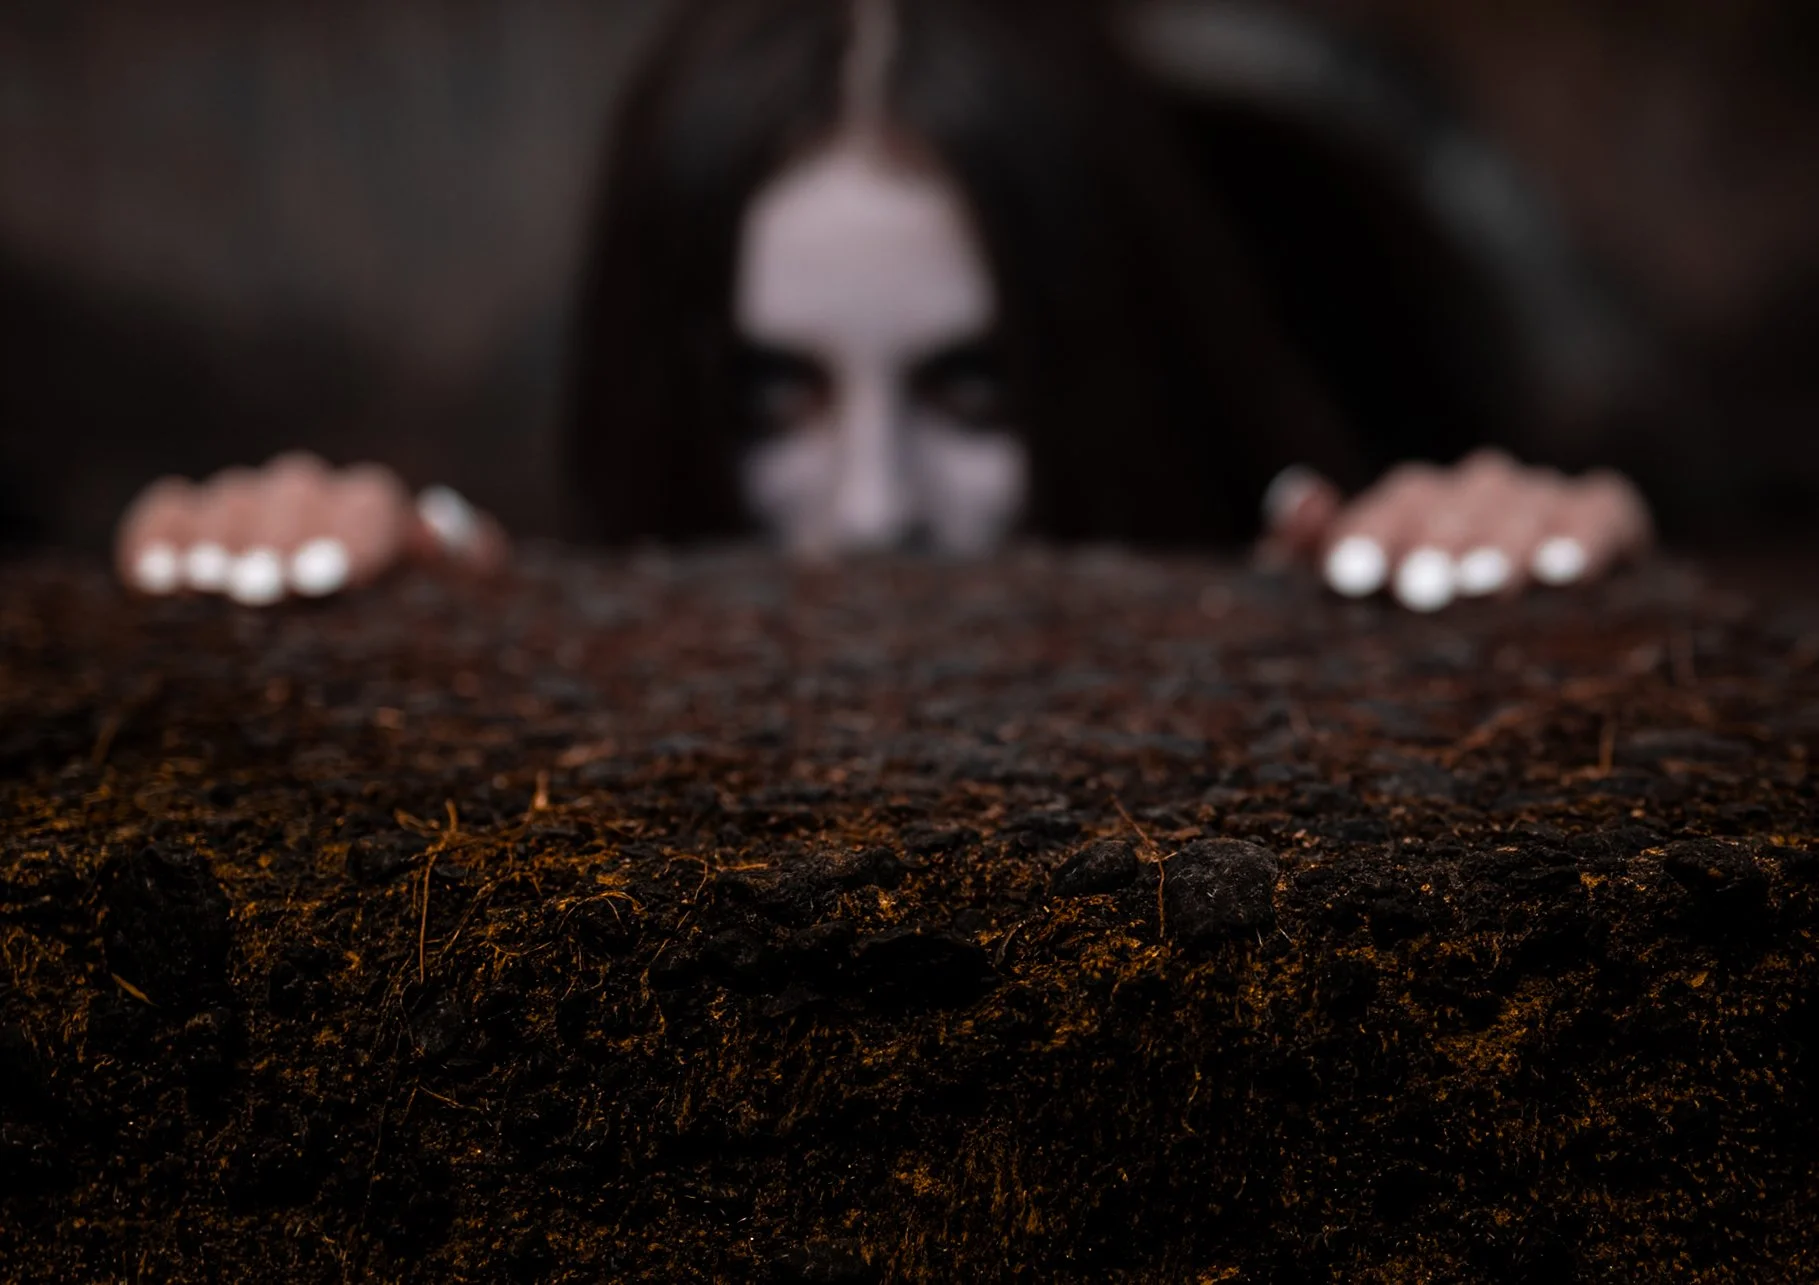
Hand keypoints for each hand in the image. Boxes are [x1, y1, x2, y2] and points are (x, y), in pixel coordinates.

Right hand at [115, 452, 506, 604]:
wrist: (347, 636)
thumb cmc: (410, 629)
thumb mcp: (456, 603)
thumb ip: (466, 560)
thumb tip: (439, 517)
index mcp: (384, 512)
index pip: (370, 508)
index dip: (348, 539)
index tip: (327, 581)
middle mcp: (317, 496)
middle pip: (297, 494)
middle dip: (279, 541)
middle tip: (261, 590)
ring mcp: (253, 505)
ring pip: (236, 498)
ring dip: (220, 540)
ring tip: (207, 584)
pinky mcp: (193, 525)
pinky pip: (172, 508)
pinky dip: (157, 534)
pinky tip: (153, 577)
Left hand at [1260, 450, 1651, 611]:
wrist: (1512, 658)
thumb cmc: (1408, 631)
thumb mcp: (1345, 596)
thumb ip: (1306, 550)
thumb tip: (1299, 495)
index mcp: (1414, 504)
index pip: (1395, 503)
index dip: (1369, 535)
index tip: (1348, 578)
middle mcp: (1476, 490)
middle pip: (1455, 500)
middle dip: (1435, 545)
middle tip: (1421, 590)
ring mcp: (1540, 498)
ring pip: (1522, 503)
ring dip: (1502, 543)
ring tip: (1485, 587)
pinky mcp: (1604, 514)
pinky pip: (1601, 507)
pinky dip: (1586, 533)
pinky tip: (1565, 573)